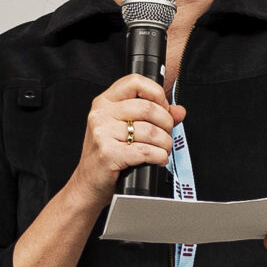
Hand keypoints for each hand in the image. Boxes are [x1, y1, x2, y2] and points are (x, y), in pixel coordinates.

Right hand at [65, 73, 182, 196]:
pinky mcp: (108, 153)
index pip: (135, 82)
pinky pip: (145, 151)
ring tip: (163, 150)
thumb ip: (153, 117)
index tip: (163, 108)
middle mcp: (101, 114)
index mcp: (105, 102)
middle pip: (148, 108)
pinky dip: (159, 156)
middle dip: (166, 123)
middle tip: (166, 134)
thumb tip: (179, 111)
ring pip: (150, 131)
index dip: (156, 93)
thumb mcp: (126, 130)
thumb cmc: (107, 155)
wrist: (88, 184)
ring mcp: (103, 133)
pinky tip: (158, 159)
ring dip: (165, 143)